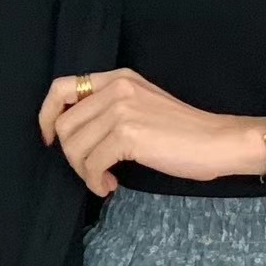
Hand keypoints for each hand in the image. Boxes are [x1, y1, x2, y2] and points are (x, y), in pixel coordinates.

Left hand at [38, 68, 264, 197]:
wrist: (218, 142)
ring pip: (74, 147)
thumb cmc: (185, 132)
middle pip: (64, 125)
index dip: (46, 115)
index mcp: (118, 78)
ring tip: (104, 179)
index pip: (61, 88)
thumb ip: (111, 108)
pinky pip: (91, 164)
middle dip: (71, 155)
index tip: (50, 138)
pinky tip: (111, 186)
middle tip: (92, 170)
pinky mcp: (127, 135)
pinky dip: (95, 181)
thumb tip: (74, 133)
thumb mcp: (143, 105)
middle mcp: (116, 88)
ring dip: (84, 171)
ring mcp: (121, 110)